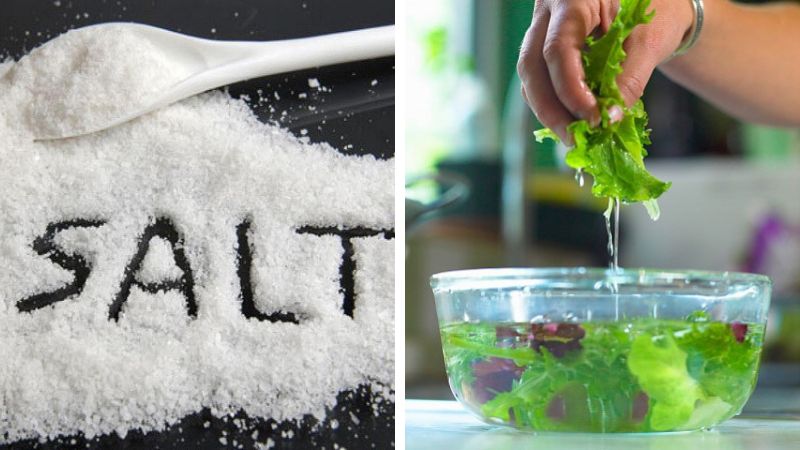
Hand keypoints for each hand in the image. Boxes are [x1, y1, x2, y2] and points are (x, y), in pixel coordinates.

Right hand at [517, 0, 694, 143]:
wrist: (657, 4)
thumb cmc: (657, 9)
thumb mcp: (649, 40)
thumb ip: (629, 79)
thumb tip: (609, 120)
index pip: (558, 48)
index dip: (570, 89)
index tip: (592, 118)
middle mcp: (549, 11)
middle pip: (532, 66)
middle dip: (551, 108)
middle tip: (574, 137)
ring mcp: (543, 29)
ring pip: (531, 76)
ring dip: (549, 110)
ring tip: (574, 135)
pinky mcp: (546, 47)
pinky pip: (540, 79)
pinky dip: (555, 103)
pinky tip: (572, 121)